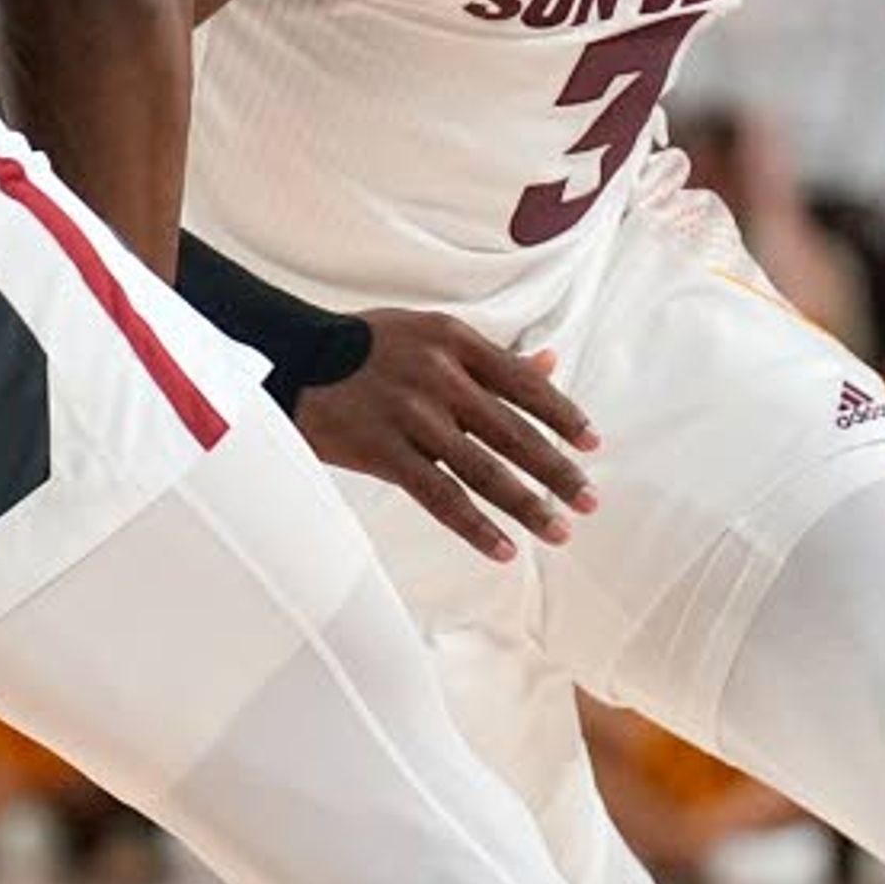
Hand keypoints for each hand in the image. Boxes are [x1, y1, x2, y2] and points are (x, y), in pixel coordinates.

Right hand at [291, 312, 599, 563]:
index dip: (562, 415)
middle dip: (556, 471)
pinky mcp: (382, 449)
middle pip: (512, 431)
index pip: (523, 383)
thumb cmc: (370, 347)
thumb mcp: (430, 335)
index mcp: (454, 340)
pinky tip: (503, 549)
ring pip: (482, 469)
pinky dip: (475, 526)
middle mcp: (437, 374)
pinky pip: (439, 496)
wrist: (292, 358)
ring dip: (526, 504)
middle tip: (590, 501)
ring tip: (559, 531)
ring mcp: (410, 413)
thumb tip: (551, 364)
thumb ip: (490, 357)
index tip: (592, 444)